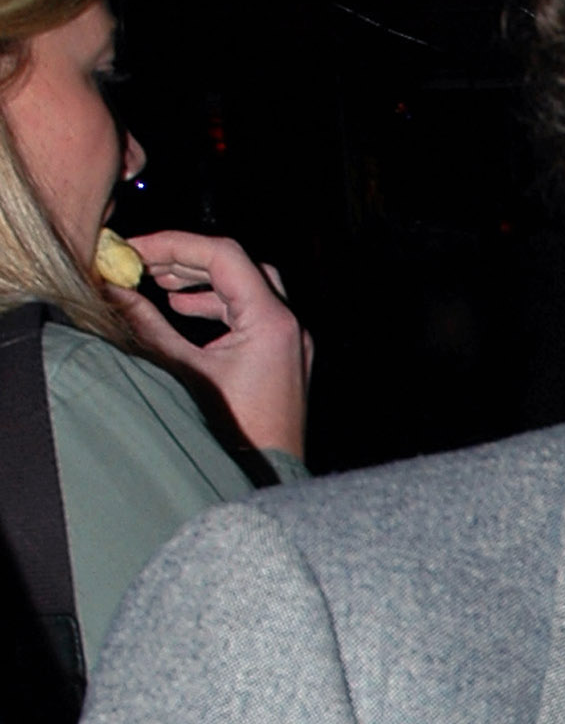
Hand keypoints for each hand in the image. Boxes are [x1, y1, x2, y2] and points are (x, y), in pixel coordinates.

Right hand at [123, 230, 311, 460]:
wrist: (266, 479)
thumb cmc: (230, 436)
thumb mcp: (181, 373)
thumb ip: (147, 326)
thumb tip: (114, 291)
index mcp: (271, 322)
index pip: (222, 255)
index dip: (174, 245)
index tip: (137, 250)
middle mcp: (288, 325)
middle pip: (236, 264)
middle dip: (186, 259)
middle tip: (145, 264)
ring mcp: (290, 340)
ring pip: (247, 284)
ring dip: (203, 280)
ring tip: (163, 286)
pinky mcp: (284, 356)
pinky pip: (252, 311)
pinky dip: (219, 304)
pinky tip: (185, 312)